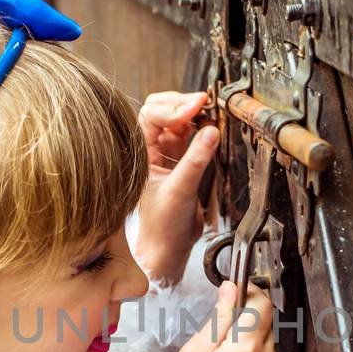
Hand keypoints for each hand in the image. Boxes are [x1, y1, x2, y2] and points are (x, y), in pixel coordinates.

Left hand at [135, 91, 219, 284]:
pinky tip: (213, 129)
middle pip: (163, 109)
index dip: (174, 107)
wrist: (168, 248)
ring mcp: (167, 153)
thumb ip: (196, 160)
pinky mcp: (183, 161)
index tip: (196, 107)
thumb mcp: (180, 190)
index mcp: (139, 153)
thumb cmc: (162, 226)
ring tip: (211, 114)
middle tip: (205, 104)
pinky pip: (192, 134)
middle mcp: (150, 149)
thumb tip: (211, 131)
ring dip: (194, 113)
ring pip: (179, 120)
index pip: (152, 115)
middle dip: (183, 103)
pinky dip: (203, 127)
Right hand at [151, 281, 285, 351]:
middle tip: (218, 343)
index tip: (239, 290)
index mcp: (248, 349)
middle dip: (245, 326)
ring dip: (250, 351)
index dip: (250, 291)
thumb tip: (232, 289)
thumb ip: (220, 317)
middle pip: (265, 327)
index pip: (262, 303)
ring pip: (267, 351)